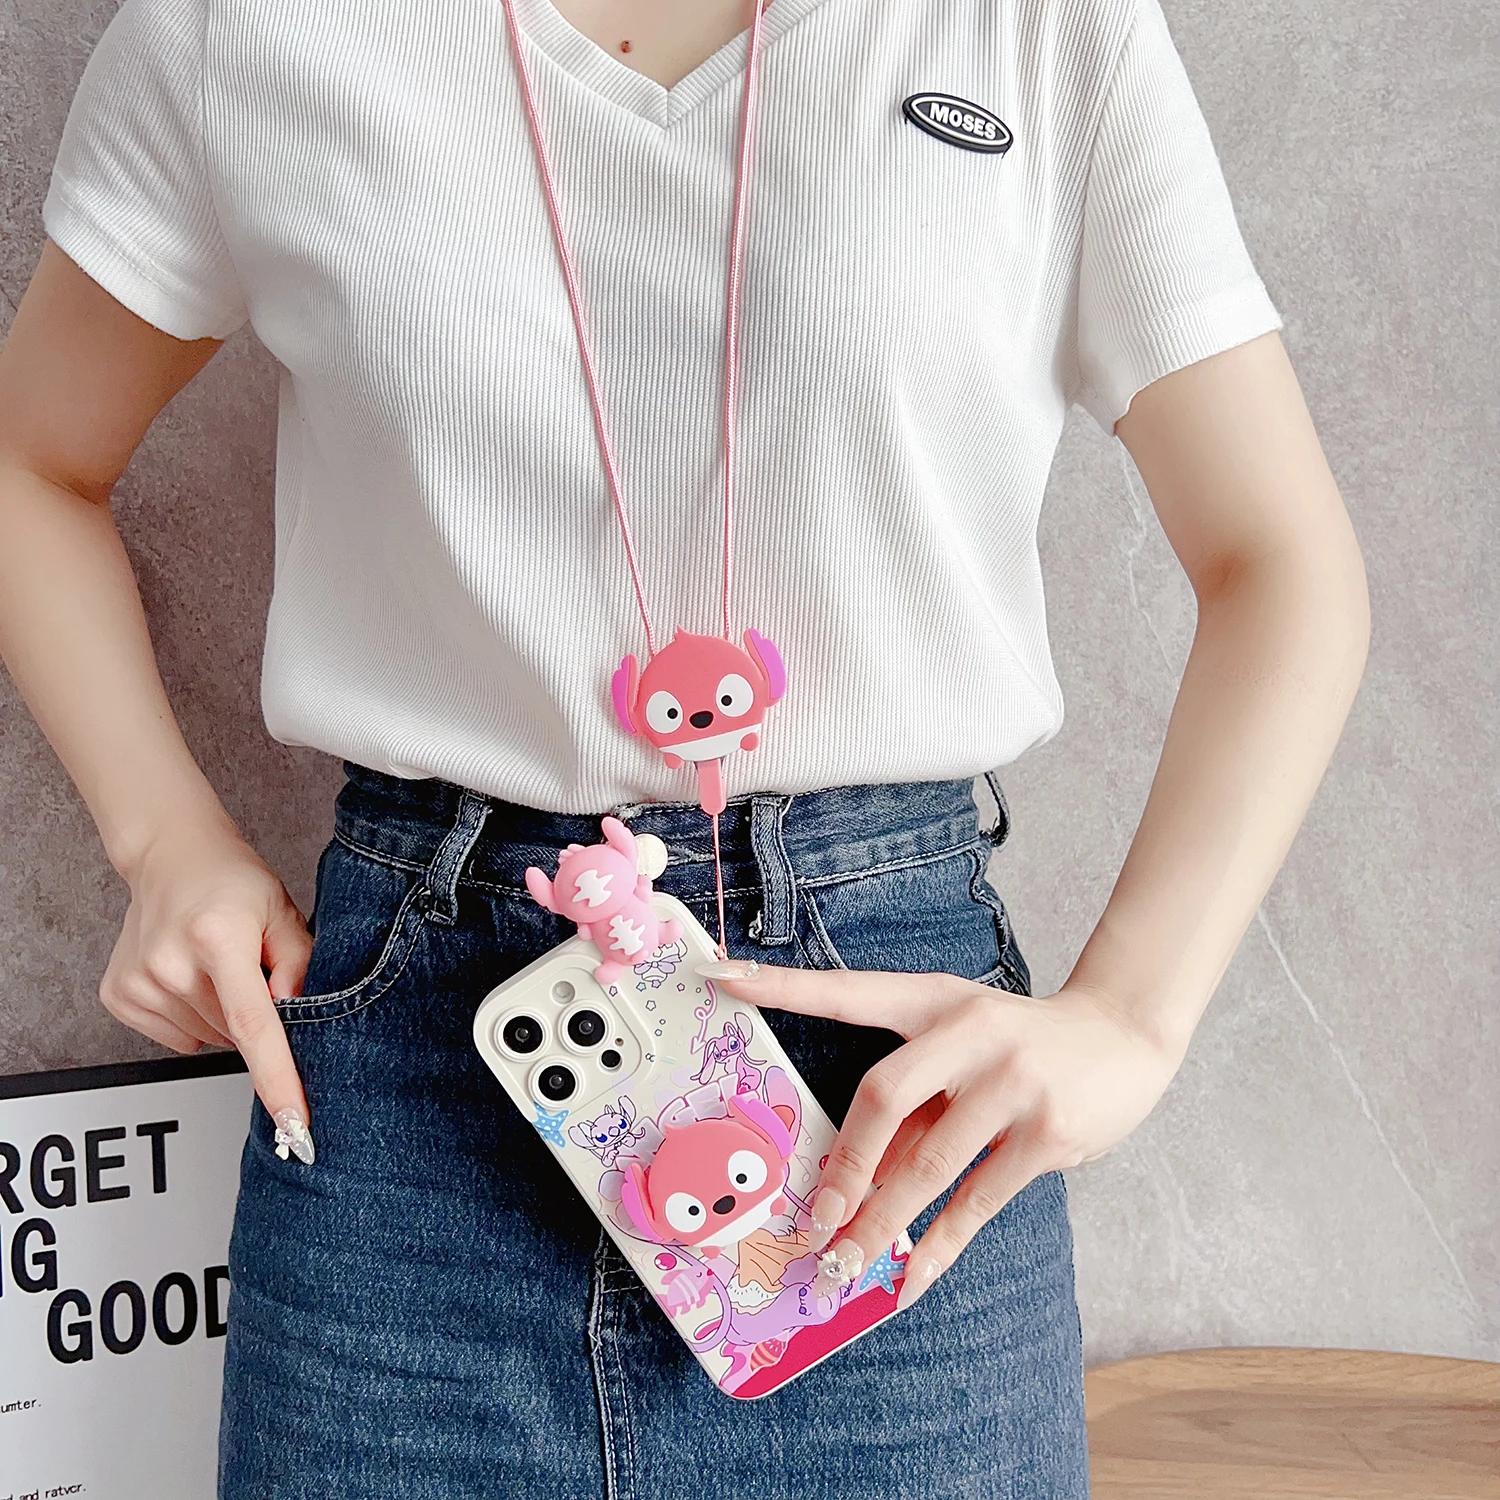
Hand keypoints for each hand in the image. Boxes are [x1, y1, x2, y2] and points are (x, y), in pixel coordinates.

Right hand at [100, 816, 315, 1161]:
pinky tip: (192, 979)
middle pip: (235, 1036)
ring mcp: (139, 982)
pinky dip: (195, 1018)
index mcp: (218, 939)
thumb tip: (299, 1011)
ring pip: (208, 1041)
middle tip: (255, 972)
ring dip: (225, 1018)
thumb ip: (300, 962)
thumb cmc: (234, 883)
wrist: (172, 857)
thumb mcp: (283, 911)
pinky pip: (178, 1038)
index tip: (296, 1123)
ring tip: (220, 968)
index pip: (255, 1025)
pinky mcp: (118, 995)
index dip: (278, 1078)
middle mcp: (171, 963)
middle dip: (258, 1019)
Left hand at [718, 967, 1182, 1310]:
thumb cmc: (1018, 1044)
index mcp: (934, 999)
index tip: (724, 977)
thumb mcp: (961, 1043)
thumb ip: (913, 1097)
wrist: (1123, 1035)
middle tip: (811, 1221)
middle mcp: (968, 1032)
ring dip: (880, 1224)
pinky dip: (938, 1246)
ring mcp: (1012, 1082)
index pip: (848, 992)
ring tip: (844, 1266)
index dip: (785, 987)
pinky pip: (978, 1202)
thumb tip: (853, 1180)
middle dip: (843, 1168)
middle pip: (883, 1097)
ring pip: (927, 1164)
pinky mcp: (1048, 1133)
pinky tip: (908, 1277)